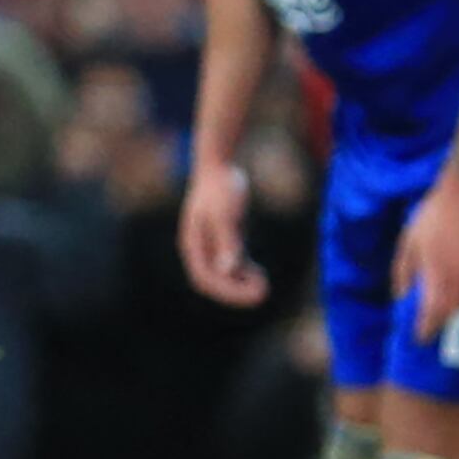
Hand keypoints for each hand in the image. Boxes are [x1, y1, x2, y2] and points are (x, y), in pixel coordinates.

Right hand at [178, 159, 268, 305]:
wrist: (220, 165)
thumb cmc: (221, 187)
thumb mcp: (226, 215)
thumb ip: (227, 242)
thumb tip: (228, 270)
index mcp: (193, 245)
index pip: (205, 280)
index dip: (227, 292)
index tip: (252, 294)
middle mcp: (200, 249)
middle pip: (214, 282)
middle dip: (236, 292)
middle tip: (263, 294)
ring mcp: (212, 245)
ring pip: (224, 276)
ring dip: (242, 285)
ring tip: (265, 284)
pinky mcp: (226, 239)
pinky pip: (232, 266)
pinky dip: (245, 274)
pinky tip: (261, 274)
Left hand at [392, 173, 458, 343]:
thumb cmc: (432, 217)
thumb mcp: (408, 243)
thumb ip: (404, 273)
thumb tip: (401, 297)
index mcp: (437, 272)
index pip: (433, 311)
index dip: (426, 329)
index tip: (418, 340)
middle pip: (453, 312)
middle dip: (440, 323)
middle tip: (429, 328)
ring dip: (456, 311)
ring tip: (443, 311)